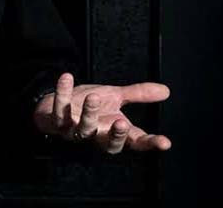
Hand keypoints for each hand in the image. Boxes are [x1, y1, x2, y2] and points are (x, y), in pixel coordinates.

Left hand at [33, 73, 170, 153]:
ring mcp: (75, 130)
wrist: (58, 103)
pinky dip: (62, 93)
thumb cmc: (89, 105)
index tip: (165, 142)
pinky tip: (67, 77)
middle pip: (109, 144)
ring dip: (88, 114)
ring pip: (83, 129)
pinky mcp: (56, 120)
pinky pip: (58, 110)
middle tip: (121, 123)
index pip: (135, 141)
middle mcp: (96, 135)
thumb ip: (138, 95)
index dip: (149, 144)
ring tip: (94, 97)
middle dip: (115, 136)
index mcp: (113, 131)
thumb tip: (165, 90)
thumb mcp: (115, 97)